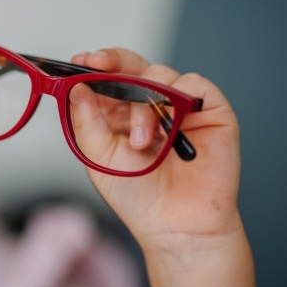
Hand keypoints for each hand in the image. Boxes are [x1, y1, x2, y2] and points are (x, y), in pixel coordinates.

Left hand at [69, 48, 241, 251]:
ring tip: (142, 143)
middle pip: (132, 66)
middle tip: (97, 64)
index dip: (94, 66)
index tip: (80, 62)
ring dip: (143, 106)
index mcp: (120, 114)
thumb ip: (86, 121)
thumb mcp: (98, 158)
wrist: (177, 226)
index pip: (107, 78)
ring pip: (158, 75)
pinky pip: (193, 84)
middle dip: (113, 60)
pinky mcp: (210, 110)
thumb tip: (76, 87)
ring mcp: (179, 106)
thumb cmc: (139, 197)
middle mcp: (149, 105)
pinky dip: (178, 97)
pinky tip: (171, 127)